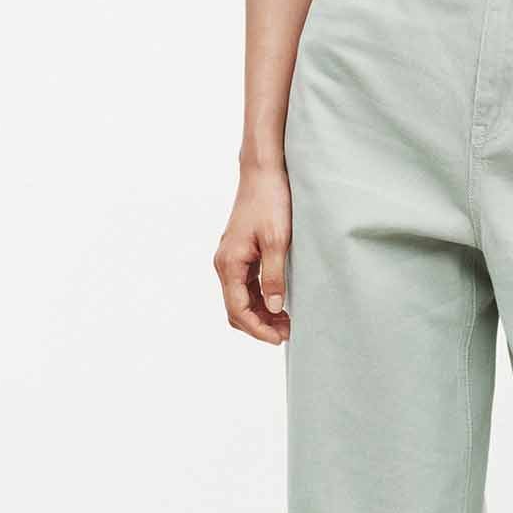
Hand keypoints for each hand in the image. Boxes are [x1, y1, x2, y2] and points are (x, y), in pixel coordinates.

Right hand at [215, 159, 292, 343]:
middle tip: (287, 333)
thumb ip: (275, 276)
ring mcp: (231, 259)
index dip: (258, 329)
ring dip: (261, 314)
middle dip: (259, 325)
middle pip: (236, 309)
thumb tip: (274, 307)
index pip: (237, 310)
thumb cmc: (270, 202)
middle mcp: (224, 264)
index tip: (280, 339)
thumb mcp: (278, 241)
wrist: (263, 173)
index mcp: (229, 263)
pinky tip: (280, 302)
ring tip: (287, 322)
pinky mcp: (240, 254)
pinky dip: (260, 299)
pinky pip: (245, 286)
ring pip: (241, 299)